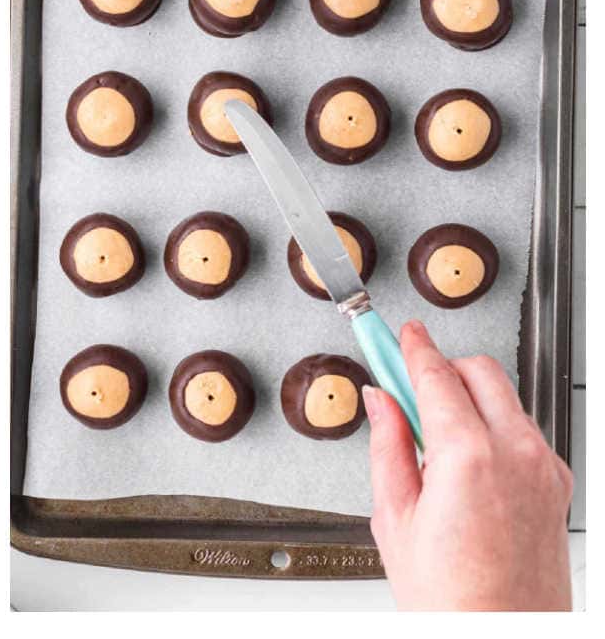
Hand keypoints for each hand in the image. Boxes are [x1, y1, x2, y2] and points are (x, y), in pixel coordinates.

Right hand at [366, 321, 572, 611]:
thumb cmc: (453, 604)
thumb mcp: (396, 520)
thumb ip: (387, 446)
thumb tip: (380, 400)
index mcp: (468, 456)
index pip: (436, 373)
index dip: (413, 346)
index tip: (400, 333)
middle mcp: (515, 453)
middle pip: (480, 370)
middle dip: (444, 367)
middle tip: (411, 385)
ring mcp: (543, 469)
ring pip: (506, 398)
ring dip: (472, 399)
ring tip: (439, 441)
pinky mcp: (557, 487)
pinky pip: (525, 433)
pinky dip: (498, 429)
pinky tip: (471, 465)